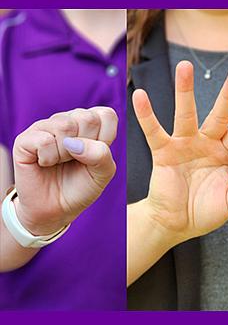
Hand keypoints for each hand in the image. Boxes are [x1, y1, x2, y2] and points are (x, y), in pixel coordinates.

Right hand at [11, 107, 117, 234]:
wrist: (56, 208)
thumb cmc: (81, 186)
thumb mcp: (103, 173)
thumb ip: (102, 154)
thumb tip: (75, 142)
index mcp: (89, 123)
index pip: (106, 115)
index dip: (105, 139)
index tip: (95, 155)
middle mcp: (67, 120)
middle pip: (87, 118)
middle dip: (87, 147)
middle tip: (76, 160)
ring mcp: (44, 127)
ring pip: (65, 126)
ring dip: (67, 153)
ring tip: (60, 162)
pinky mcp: (25, 140)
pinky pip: (43, 140)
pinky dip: (49, 158)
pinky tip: (45, 163)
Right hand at [132, 61, 227, 243]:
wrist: (175, 224)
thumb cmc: (204, 212)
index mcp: (227, 152)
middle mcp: (208, 142)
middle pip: (220, 113)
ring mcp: (185, 144)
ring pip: (186, 113)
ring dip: (185, 90)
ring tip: (185, 66)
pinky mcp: (163, 152)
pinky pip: (154, 131)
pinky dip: (146, 114)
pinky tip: (140, 95)